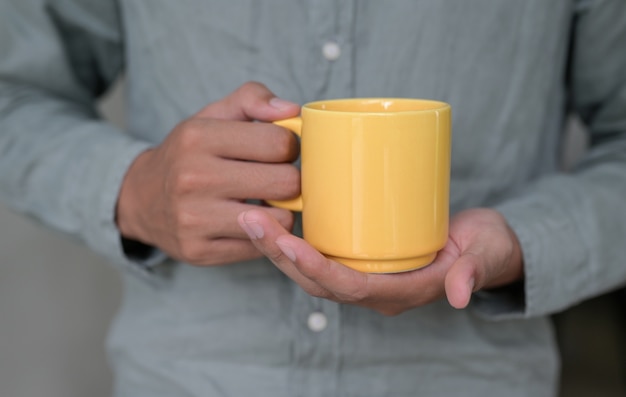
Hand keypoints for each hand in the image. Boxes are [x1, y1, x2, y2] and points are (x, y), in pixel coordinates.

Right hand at [116, 82, 300, 265]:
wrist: (141, 199)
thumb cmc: (189, 154)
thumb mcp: (212, 115)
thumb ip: (252, 99)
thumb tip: (291, 110)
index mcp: (198, 137)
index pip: (279, 142)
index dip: (289, 147)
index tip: (279, 152)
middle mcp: (192, 178)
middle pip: (286, 182)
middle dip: (290, 180)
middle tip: (276, 179)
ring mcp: (194, 219)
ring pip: (279, 220)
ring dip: (282, 211)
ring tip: (267, 202)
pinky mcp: (199, 250)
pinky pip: (260, 246)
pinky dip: (263, 234)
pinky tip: (250, 223)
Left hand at [238, 208, 523, 314]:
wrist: (483, 248)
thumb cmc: (485, 248)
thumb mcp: (485, 254)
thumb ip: (474, 271)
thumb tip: (462, 296)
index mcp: (399, 293)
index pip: (348, 287)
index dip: (317, 269)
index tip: (289, 244)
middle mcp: (373, 290)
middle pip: (316, 280)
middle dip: (281, 255)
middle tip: (252, 221)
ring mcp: (364, 275)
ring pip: (309, 270)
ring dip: (276, 247)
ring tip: (250, 217)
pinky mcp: (359, 258)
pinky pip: (317, 256)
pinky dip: (291, 240)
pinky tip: (272, 216)